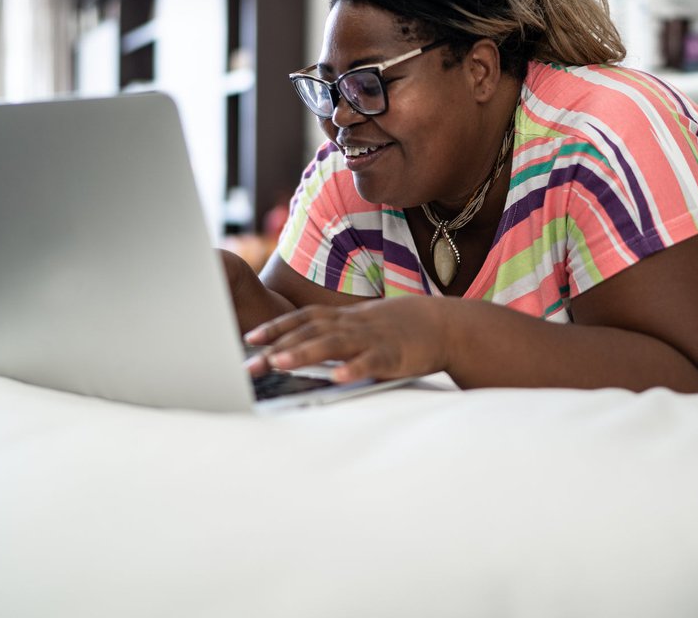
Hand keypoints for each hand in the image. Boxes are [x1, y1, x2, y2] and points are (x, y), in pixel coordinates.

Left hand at [243, 296, 450, 383]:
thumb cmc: (404, 328)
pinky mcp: (393, 355)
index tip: (250, 338)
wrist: (447, 325)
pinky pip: (371, 361)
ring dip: (303, 353)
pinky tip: (337, 378)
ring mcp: (373, 338)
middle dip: (277, 346)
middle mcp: (354, 325)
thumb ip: (341, 334)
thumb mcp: (367, 325)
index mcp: (347, 318)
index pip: (304, 318)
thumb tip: (311, 347)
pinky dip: (353, 368)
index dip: (277, 327)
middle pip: (309, 332)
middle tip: (250, 364)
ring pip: (333, 343)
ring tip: (278, 363)